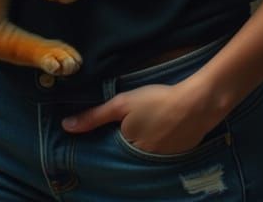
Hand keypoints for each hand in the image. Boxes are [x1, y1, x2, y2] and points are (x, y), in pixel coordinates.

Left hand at [62, 82, 214, 155]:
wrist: (196, 105)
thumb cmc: (156, 101)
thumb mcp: (122, 103)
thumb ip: (94, 116)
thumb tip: (65, 126)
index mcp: (126, 149)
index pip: (108, 152)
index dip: (104, 143)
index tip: (101, 134)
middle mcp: (141, 162)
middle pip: (124, 156)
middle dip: (121, 147)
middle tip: (125, 128)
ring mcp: (159, 162)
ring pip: (141, 157)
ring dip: (139, 147)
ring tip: (142, 129)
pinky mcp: (175, 158)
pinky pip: (158, 157)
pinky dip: (155, 147)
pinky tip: (158, 133)